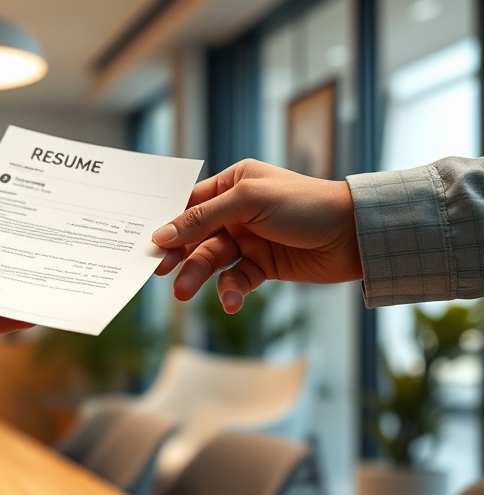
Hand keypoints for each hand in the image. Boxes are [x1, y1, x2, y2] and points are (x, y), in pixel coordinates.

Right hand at [152, 159, 361, 312]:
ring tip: (183, 293)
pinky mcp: (263, 266)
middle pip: (196, 235)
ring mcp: (250, 240)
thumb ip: (203, 218)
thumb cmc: (305, 205)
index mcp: (234, 184)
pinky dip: (230, 292)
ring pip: (212, 260)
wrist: (355, 235)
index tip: (148, 242)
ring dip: (198, 276)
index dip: (169, 223)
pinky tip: (231, 301)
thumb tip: (162, 233)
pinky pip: (236, 280)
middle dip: (179, 254)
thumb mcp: (248, 202)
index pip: (190, 203)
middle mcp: (237, 211)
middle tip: (160, 272)